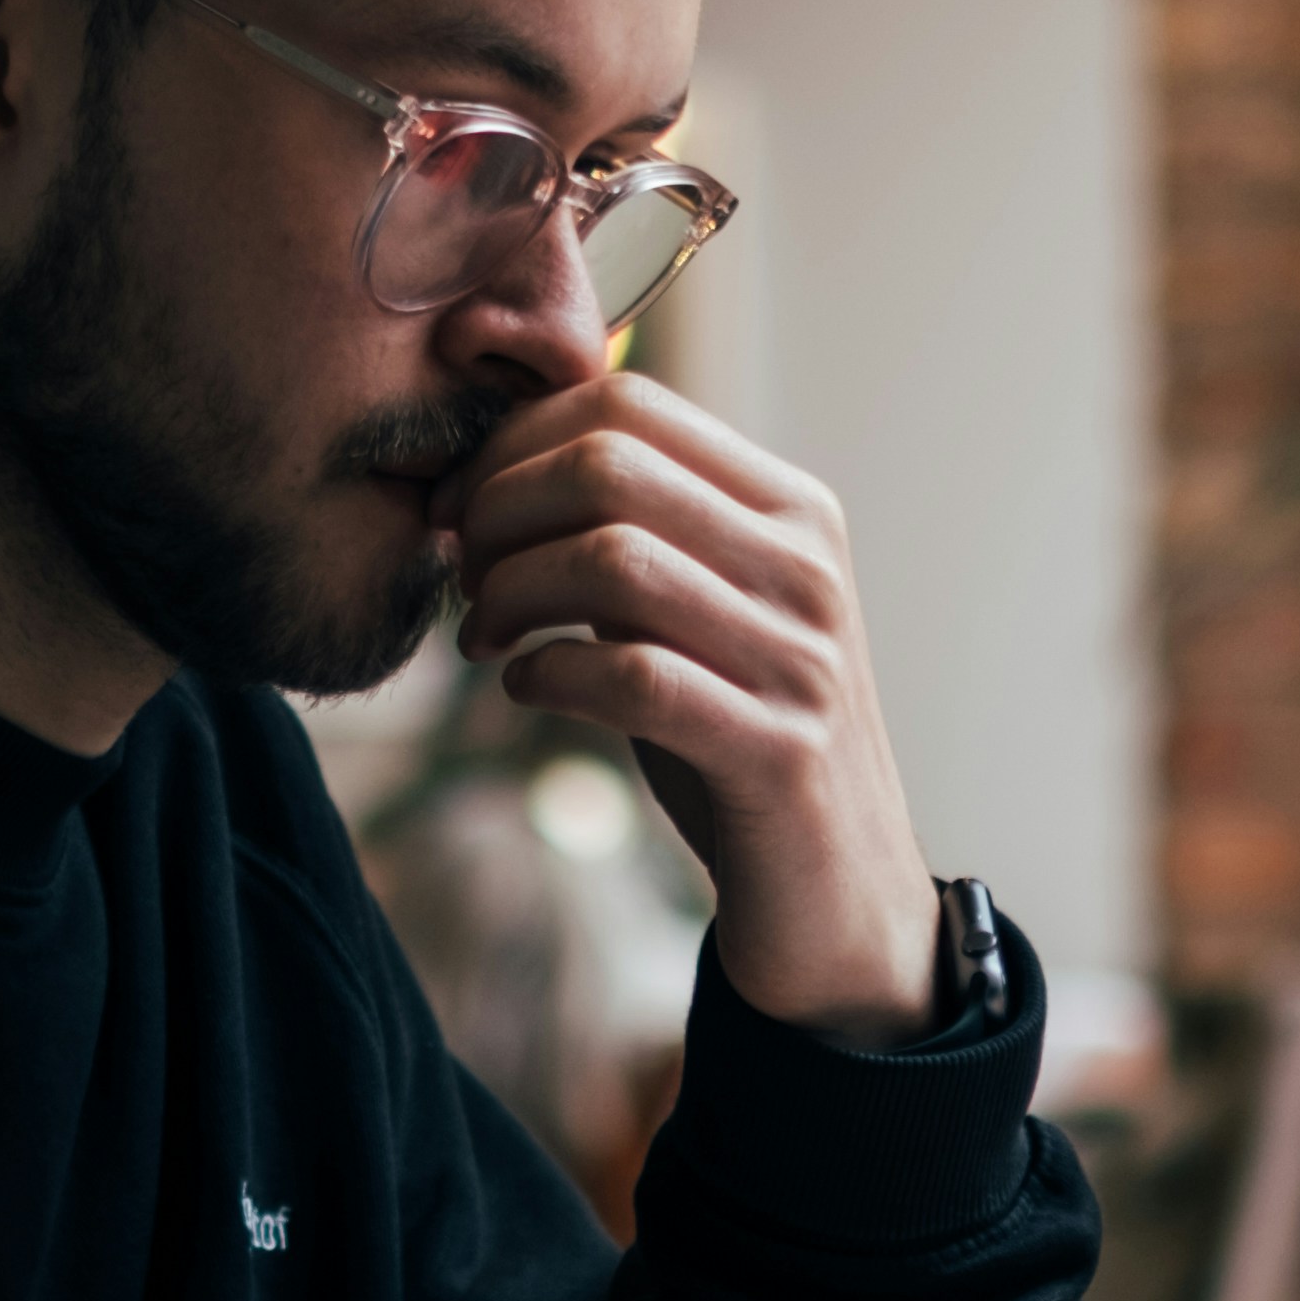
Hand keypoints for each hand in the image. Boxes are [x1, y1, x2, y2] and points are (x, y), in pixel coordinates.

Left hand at [436, 376, 941, 1042]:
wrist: (840, 894)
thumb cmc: (741, 741)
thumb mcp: (704, 613)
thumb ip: (639, 537)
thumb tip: (496, 469)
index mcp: (792, 510)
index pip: (630, 405)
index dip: (513, 442)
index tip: (459, 506)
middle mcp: (805, 567)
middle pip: (607, 467)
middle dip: (497, 511)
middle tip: (463, 574)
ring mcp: (799, 658)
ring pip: (611, 560)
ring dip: (511, 593)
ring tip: (486, 636)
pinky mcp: (777, 752)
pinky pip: (632, 679)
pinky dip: (548, 674)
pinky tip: (525, 687)